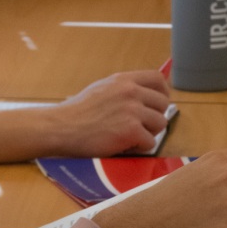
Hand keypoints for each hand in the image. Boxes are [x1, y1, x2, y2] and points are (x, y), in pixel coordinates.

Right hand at [48, 71, 171, 155]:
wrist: (62, 128)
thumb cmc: (78, 112)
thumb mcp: (102, 89)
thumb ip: (123, 89)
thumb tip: (144, 93)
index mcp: (124, 80)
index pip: (158, 79)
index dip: (163, 92)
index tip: (158, 104)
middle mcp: (131, 92)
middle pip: (163, 104)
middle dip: (155, 117)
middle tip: (141, 127)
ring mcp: (132, 111)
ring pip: (160, 123)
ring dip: (149, 133)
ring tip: (131, 137)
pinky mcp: (131, 130)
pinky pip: (150, 143)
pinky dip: (139, 148)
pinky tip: (124, 146)